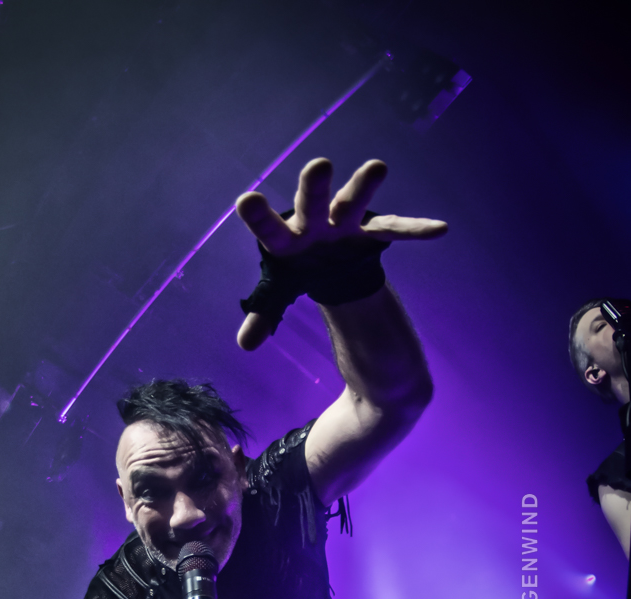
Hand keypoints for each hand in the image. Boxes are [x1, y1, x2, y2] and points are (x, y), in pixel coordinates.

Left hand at [236, 157, 446, 349]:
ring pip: (353, 201)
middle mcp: (314, 222)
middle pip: (312, 204)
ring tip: (378, 167)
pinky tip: (439, 230)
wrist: (325, 259)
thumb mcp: (279, 293)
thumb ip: (264, 314)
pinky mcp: (370, 230)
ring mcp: (344, 222)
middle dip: (314, 187)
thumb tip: (245, 345)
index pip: (270, 230)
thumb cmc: (297, 270)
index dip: (259, 218)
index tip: (246, 200)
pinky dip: (414, 230)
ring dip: (363, 187)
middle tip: (319, 166)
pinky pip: (394, 229)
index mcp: (286, 239)